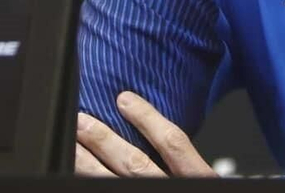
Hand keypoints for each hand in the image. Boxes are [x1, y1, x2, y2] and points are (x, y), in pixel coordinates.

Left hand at [74, 91, 217, 177]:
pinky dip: (92, 184)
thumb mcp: (206, 181)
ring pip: (115, 181)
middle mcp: (172, 190)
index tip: (125, 100)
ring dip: (91, 161)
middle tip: (81, 120)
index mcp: (198, 181)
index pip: (172, 143)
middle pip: (134, 163)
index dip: (146, 119)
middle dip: (104, 140)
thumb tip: (164, 140)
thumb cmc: (209, 191)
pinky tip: (79, 174)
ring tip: (75, 142)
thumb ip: (190, 165)